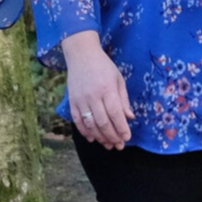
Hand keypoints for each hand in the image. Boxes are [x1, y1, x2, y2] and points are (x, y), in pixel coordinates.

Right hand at [61, 31, 132, 147]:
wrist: (81, 55)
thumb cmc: (104, 66)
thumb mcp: (118, 79)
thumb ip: (123, 99)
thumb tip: (130, 117)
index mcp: (107, 89)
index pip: (115, 113)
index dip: (121, 128)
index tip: (127, 138)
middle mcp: (93, 96)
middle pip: (103, 122)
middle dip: (112, 137)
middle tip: (119, 146)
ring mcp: (81, 100)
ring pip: (90, 124)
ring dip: (100, 137)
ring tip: (108, 144)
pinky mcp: (72, 102)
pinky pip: (77, 121)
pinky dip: (84, 131)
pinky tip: (92, 138)